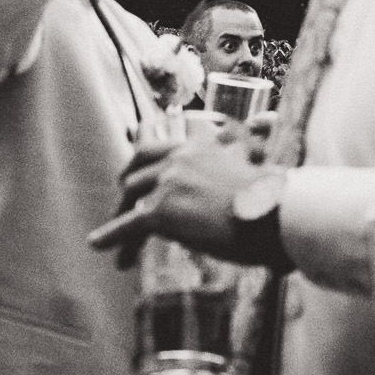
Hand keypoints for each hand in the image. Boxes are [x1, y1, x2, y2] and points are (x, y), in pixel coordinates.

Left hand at [89, 125, 267, 264]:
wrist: (276, 213)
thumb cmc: (274, 197)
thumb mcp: (255, 166)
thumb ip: (243, 156)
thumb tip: (263, 130)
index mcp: (199, 146)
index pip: (157, 148)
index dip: (140, 162)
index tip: (131, 174)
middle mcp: (180, 158)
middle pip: (136, 172)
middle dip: (125, 192)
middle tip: (121, 207)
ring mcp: (169, 183)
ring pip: (131, 200)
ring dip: (120, 220)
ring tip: (115, 242)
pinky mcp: (162, 211)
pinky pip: (128, 225)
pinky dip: (110, 236)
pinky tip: (98, 244)